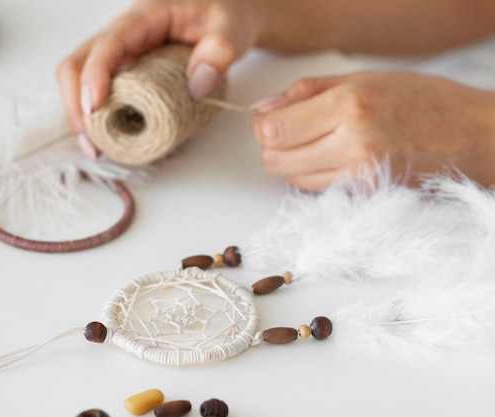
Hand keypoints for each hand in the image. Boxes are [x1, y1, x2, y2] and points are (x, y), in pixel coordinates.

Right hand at [57, 0, 264, 157]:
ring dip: (82, 117)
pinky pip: (102, 94)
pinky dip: (99, 119)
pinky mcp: (126, 74)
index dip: (95, 74)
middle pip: (77, 63)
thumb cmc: (224, 15)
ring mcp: (121, 56)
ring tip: (97, 150)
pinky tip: (109, 141)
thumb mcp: (229, 28)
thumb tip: (198, 84)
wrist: (225, 16)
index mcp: (143, 18)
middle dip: (76, 105)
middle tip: (93, 144)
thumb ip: (219, 50)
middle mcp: (123, 36)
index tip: (94, 106)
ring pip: (81, 81)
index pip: (108, 43)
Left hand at [250, 71, 494, 190]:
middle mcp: (352, 143)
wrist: (477, 138)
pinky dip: (311, 176)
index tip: (272, 118)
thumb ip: (307, 91)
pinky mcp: (365, 196)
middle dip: (273, 144)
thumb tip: (262, 108)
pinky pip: (315, 189)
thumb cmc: (425, 100)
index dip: (263, 125)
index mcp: (350, 105)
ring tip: (317, 143)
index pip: (274, 129)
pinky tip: (332, 158)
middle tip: (293, 131)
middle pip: (275, 158)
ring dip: (291, 161)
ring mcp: (360, 175)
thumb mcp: (365, 77)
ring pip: (291, 178)